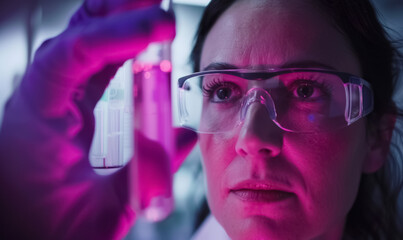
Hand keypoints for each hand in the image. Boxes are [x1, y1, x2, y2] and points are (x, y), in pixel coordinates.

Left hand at [0, 0, 196, 238]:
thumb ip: (148, 171)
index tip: (160, 28)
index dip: (118, 35)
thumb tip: (186, 135)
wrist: (21, 236)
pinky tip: (139, 42)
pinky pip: (93, 60)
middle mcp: (43, 96)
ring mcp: (54, 95)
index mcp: (38, 117)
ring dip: (120, 22)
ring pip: (85, 39)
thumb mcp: (105, 209)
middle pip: (77, 33)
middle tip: (160, 7)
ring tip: (154, 14)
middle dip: (121, 12)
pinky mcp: (67, 102)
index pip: (74, 55)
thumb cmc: (48, 228)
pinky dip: (119, 45)